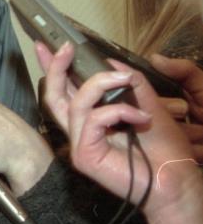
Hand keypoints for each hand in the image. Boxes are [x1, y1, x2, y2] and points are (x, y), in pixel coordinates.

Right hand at [37, 42, 202, 223]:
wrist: (176, 179)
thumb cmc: (164, 149)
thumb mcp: (148, 104)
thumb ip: (130, 84)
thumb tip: (112, 63)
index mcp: (92, 118)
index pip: (65, 90)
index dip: (53, 68)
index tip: (48, 45)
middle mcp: (81, 130)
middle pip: (54, 95)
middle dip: (56, 68)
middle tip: (65, 48)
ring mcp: (80, 143)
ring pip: (75, 103)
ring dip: (100, 84)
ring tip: (125, 79)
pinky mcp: (85, 154)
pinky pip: (93, 120)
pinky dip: (117, 111)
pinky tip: (139, 117)